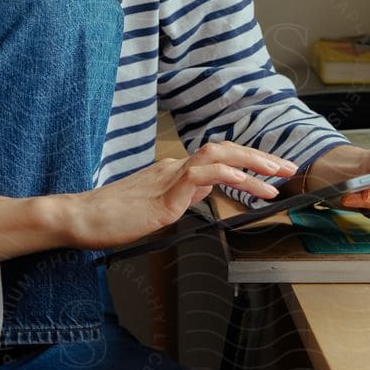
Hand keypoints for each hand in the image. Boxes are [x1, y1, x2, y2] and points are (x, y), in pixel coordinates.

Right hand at [62, 141, 297, 250]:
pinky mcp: (163, 196)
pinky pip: (199, 177)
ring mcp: (168, 179)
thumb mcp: (156, 208)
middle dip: (260, 158)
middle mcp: (173, 168)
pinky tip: (244, 183)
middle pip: (225, 151)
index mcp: (172, 172)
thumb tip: (206, 192)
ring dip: (252, 164)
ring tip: (276, 175)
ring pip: (218, 158)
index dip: (249, 161)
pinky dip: (226, 176)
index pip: (219, 159)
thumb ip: (181, 197)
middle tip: (287, 168)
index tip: (273, 171)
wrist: (81, 218)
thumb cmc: (111, 218)